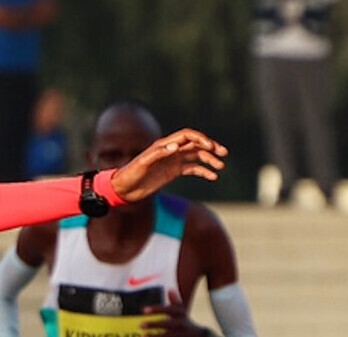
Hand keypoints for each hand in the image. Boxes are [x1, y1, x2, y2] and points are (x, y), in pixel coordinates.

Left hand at [110, 128, 225, 201]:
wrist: (124, 188)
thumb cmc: (130, 174)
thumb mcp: (143, 163)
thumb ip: (158, 153)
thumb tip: (176, 146)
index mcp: (165, 145)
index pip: (188, 136)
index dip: (200, 139)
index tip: (210, 147)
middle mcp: (171, 150)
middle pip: (196, 144)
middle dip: (211, 147)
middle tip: (223, 154)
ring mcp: (173, 160)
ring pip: (196, 156)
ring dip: (209, 159)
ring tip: (220, 167)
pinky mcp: (173, 171)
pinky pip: (192, 168)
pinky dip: (203, 171)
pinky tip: (213, 177)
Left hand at [140, 289, 201, 336]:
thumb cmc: (186, 321)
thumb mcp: (182, 311)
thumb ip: (175, 301)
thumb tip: (170, 289)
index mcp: (180, 314)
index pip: (169, 310)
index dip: (157, 309)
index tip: (144, 310)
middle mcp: (180, 324)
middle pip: (167, 324)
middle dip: (154, 324)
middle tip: (141, 325)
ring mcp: (180, 336)